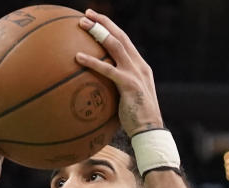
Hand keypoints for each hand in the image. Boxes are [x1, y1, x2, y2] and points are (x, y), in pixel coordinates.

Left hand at [76, 9, 164, 136]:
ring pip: (115, 45)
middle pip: (120, 36)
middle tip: (87, 14)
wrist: (150, 132)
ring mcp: (135, 73)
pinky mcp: (129, 84)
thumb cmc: (136, 121)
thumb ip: (117, 90)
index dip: (111, 28)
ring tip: (81, 25)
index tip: (97, 20)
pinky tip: (77, 56)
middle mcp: (139, 66)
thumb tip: (98, 91)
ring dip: (98, 32)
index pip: (125, 41)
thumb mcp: (128, 100)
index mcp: (140, 67)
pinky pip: (107, 69)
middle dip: (103, 22)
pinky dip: (92, 61)